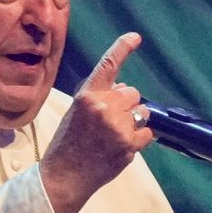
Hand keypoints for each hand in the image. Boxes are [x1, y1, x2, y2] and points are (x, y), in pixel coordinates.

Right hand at [38, 32, 153, 212]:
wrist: (64, 175)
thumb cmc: (68, 143)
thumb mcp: (77, 112)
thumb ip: (99, 98)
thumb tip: (126, 88)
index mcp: (87, 96)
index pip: (108, 66)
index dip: (123, 48)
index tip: (136, 36)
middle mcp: (103, 106)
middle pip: (133, 93)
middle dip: (127, 104)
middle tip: (111, 122)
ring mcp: (117, 125)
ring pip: (142, 111)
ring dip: (135, 120)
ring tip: (115, 135)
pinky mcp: (128, 143)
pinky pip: (147, 132)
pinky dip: (140, 139)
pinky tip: (121, 147)